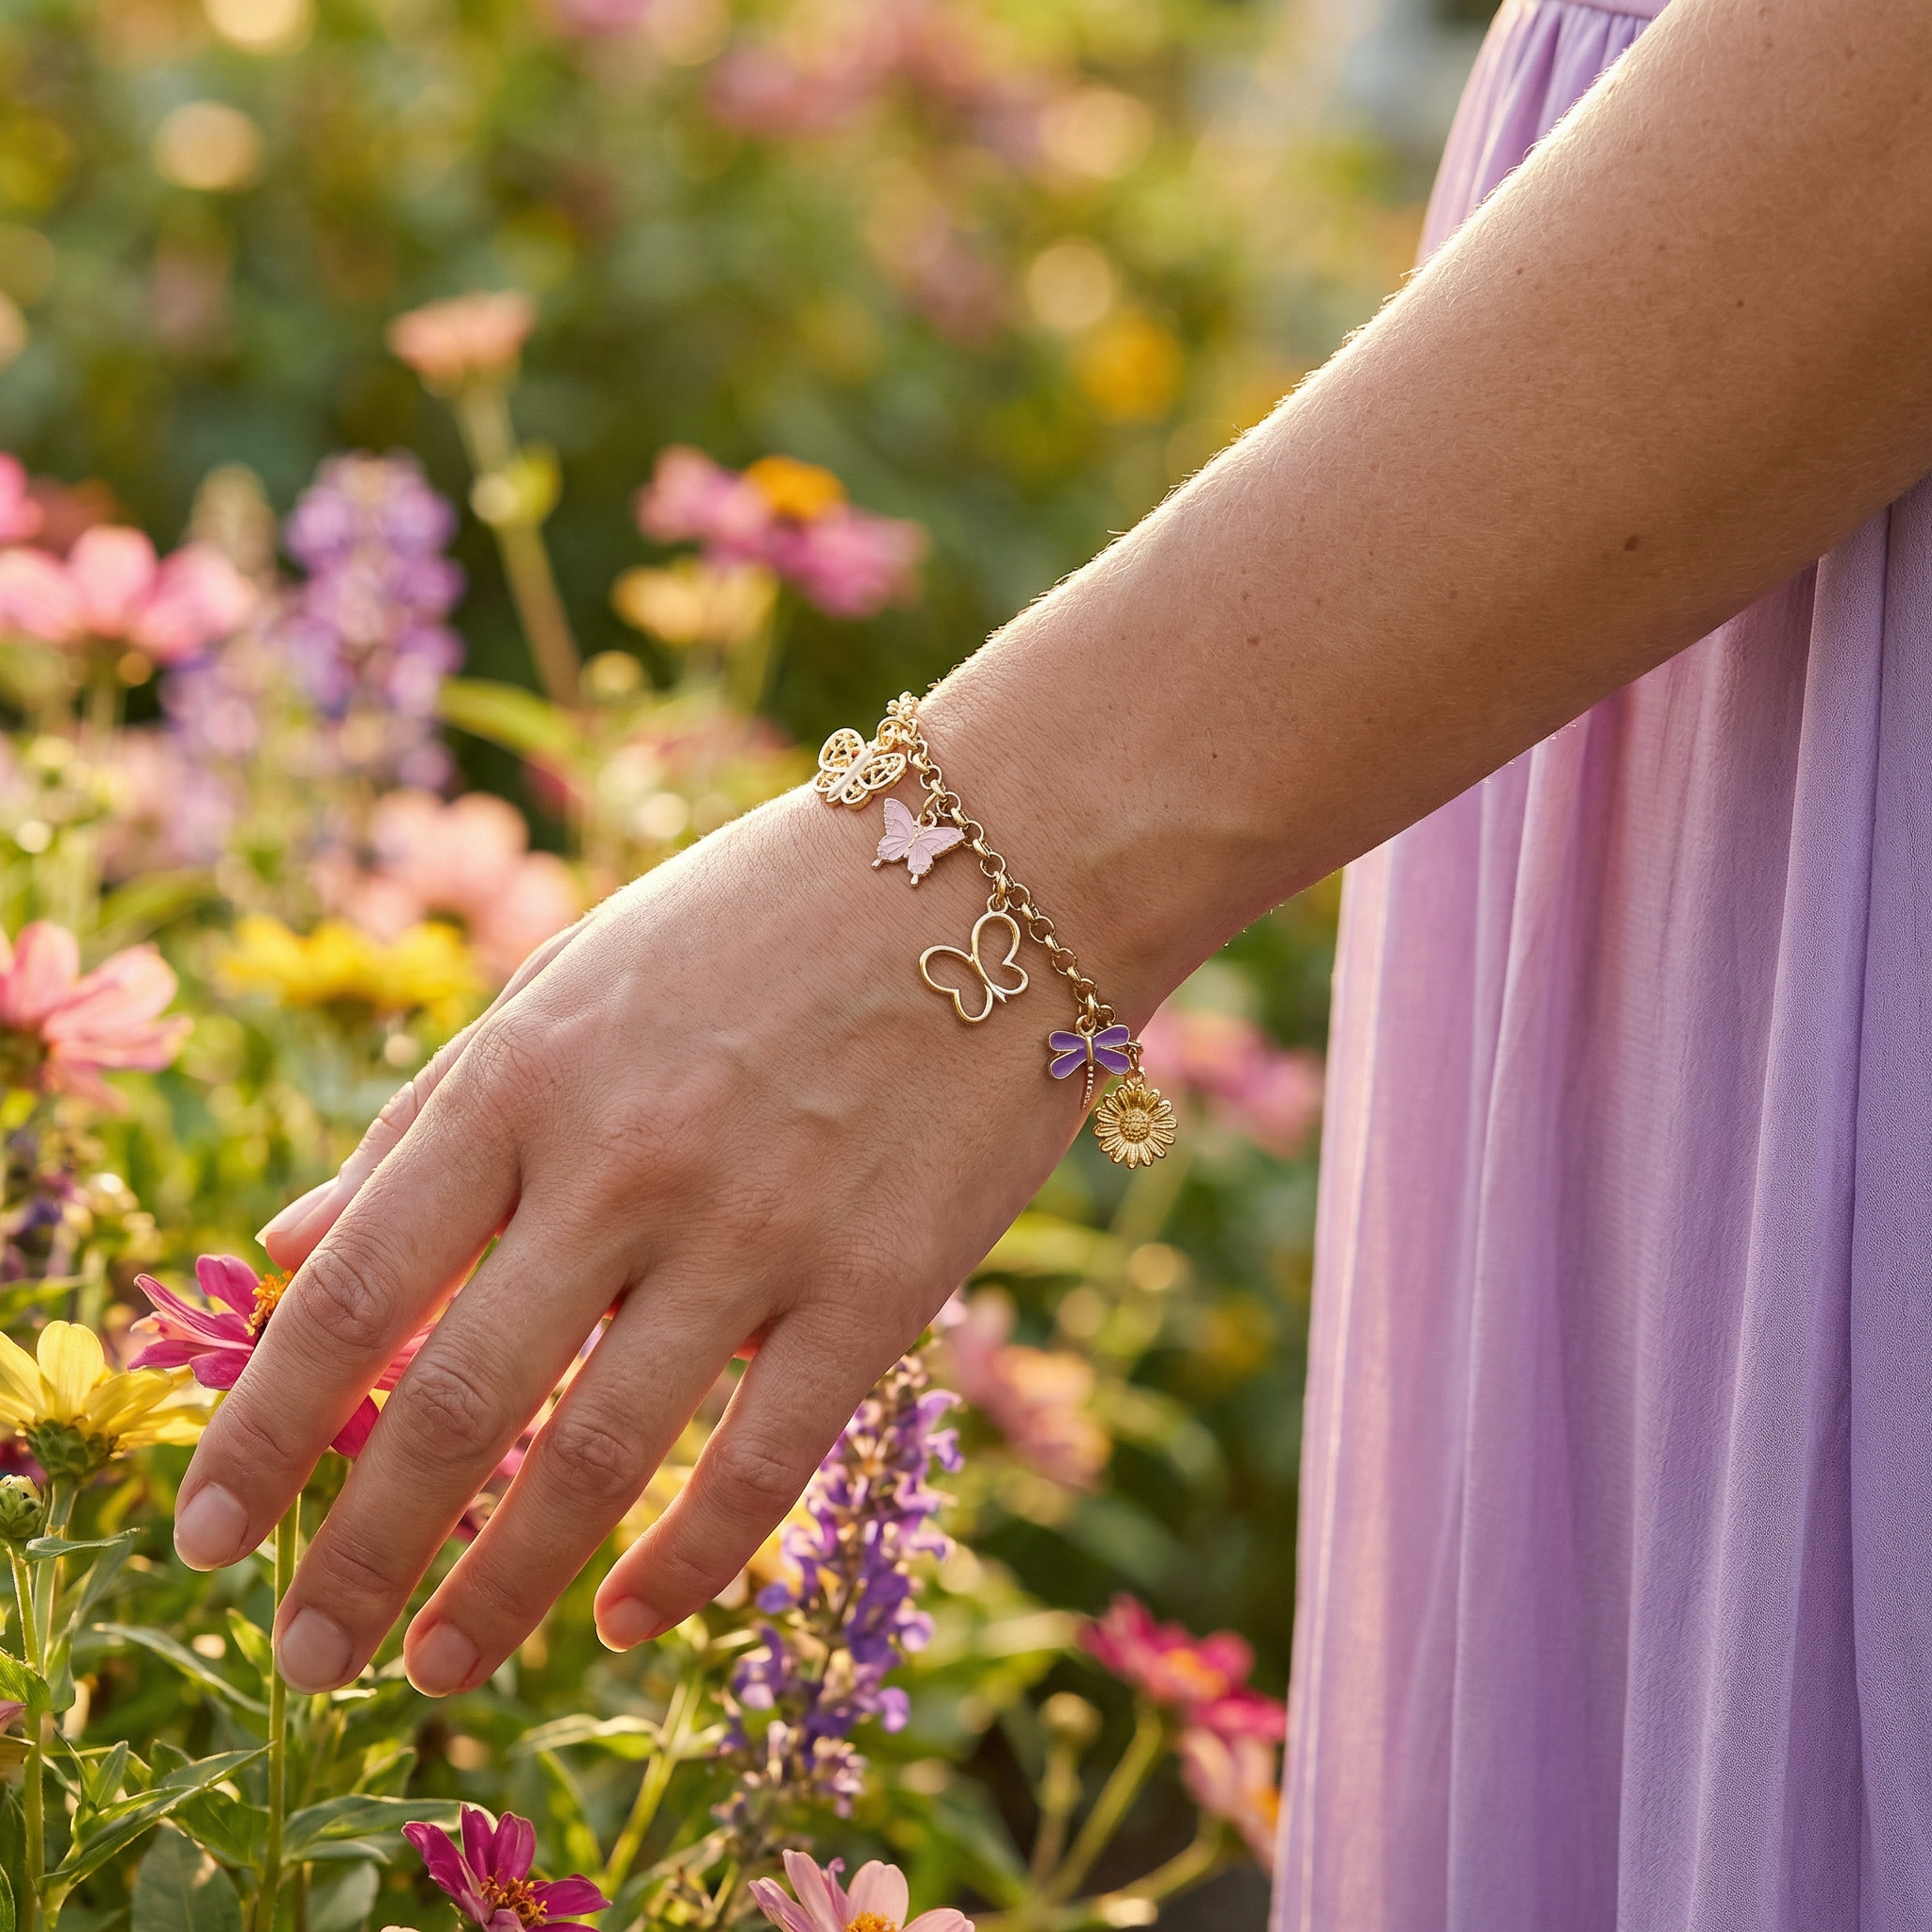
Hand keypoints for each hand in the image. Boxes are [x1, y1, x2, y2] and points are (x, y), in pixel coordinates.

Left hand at [173, 781, 1104, 1695]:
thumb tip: (284, 1246)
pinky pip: (763, 1460)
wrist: (999, 864)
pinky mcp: (880, 1283)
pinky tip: (628, 1623)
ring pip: (594, 1456)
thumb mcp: (571, 977)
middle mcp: (621, 1160)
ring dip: (498, 1590)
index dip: (256, 1431)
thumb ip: (430, 1113)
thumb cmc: (763, 916)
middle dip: (355, 1555)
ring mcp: (756, 1227)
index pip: (352, 1288)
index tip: (198, 1535)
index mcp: (526, 1073)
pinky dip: (687, 1564)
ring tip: (438, 1671)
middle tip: (302, 1657)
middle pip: (450, 1402)